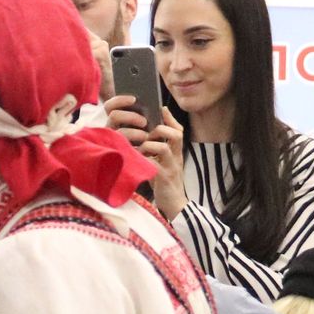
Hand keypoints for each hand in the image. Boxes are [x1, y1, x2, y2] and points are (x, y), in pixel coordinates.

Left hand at [103, 96, 184, 218]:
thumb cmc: (164, 181)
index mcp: (176, 151)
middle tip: (146, 132)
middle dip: (159, 129)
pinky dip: (144, 160)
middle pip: (176, 134)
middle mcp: (177, 157)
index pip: (178, 129)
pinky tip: (135, 160)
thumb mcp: (163, 161)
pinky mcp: (164, 179)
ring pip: (165, 148)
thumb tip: (144, 132)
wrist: (175, 205)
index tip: (160, 108)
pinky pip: (154, 165)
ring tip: (140, 147)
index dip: (169, 118)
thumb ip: (157, 148)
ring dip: (149, 144)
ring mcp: (172, 167)